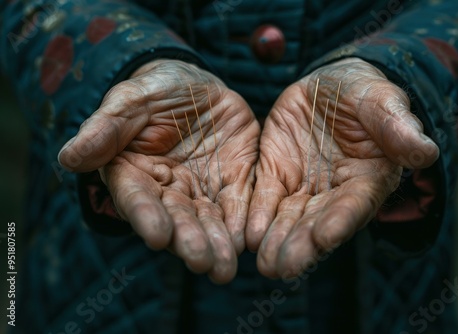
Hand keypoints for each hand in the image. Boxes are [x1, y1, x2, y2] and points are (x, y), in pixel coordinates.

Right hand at [58, 60, 259, 282]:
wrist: (195, 84)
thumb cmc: (154, 91)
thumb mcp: (130, 101)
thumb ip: (104, 129)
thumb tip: (68, 158)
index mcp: (135, 173)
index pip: (137, 198)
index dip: (146, 216)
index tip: (157, 236)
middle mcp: (168, 189)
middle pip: (177, 219)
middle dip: (188, 241)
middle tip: (202, 262)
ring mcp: (203, 188)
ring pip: (209, 220)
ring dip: (218, 243)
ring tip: (226, 267)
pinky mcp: (234, 180)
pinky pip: (240, 202)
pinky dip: (244, 221)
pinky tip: (249, 239)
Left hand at [246, 58, 438, 277]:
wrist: (329, 86)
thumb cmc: (364, 94)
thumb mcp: (382, 101)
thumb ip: (397, 127)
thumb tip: (426, 151)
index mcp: (368, 177)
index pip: (355, 204)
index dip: (341, 221)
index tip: (325, 237)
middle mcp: (335, 191)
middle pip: (318, 222)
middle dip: (302, 245)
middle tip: (284, 267)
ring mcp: (304, 186)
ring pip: (290, 218)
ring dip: (277, 241)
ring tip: (265, 264)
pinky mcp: (276, 174)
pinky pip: (265, 198)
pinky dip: (257, 216)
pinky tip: (247, 235)